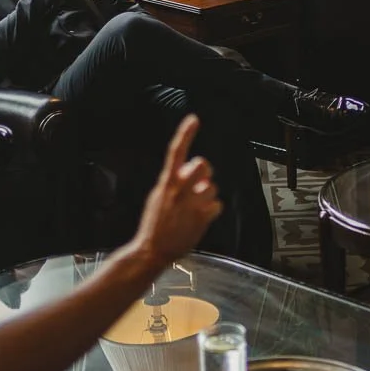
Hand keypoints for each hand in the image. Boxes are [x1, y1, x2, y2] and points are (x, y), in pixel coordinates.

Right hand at [130, 115, 222, 265]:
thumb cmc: (155, 224)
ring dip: (207, 195)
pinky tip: (199, 218)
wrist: (152, 250)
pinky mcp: (202, 218)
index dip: (185, 134)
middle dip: (204, 172)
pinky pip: (217, 205)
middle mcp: (179, 190)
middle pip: (203, 165)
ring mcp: (192, 203)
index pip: (176, 152)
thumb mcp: (158, 196)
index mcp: (166, 183)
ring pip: (212, 187)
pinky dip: (211, 211)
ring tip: (194, 208)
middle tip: (199, 183)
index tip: (193, 120)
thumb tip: (190, 170)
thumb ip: (174, 181)